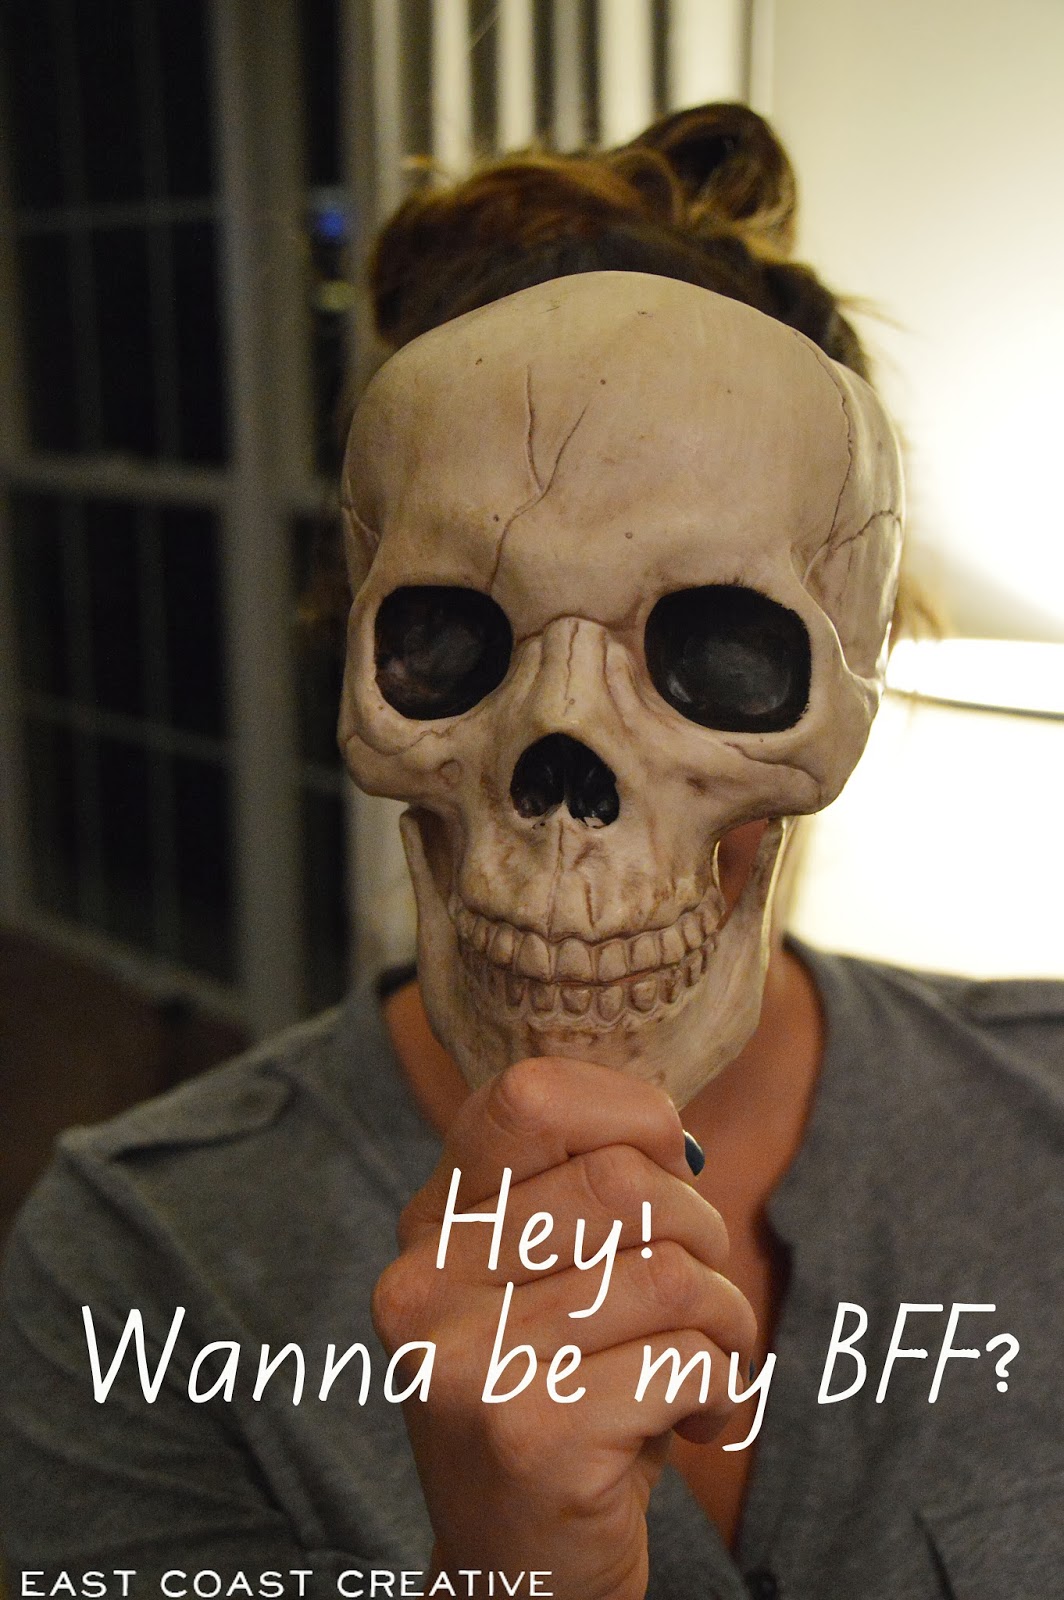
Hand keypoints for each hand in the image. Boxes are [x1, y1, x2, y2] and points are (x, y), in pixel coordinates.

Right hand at [372, 1056, 755, 1599]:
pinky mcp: (531, 1436)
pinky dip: (724, 1390)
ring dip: (726, 1320)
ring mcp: (469, 1362)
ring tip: (712, 1360)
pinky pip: (686, 1361)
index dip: (629, 1110)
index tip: (671, 1162)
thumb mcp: (543, 1285)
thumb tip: (676, 1136)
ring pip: (669, 1273)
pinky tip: (698, 1424)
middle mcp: (425, 1284)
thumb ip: (580, 1195)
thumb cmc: (558, 1403)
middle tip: (704, 1293)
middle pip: (622, 1183)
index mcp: (429, 1227)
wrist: (515, 1576)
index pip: (526, 1096)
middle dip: (701, 1231)